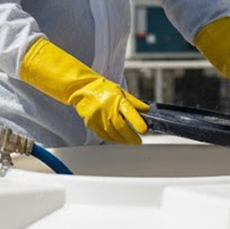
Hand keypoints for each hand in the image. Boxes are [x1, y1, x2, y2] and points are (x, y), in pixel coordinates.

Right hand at [20, 37, 148, 143]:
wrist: (82, 88)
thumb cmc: (103, 88)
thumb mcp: (121, 91)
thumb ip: (134, 102)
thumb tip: (147, 110)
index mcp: (117, 99)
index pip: (130, 113)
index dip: (138, 123)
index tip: (144, 131)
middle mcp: (108, 109)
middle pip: (122, 128)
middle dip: (132, 137)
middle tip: (138, 141)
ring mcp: (98, 117)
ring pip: (113, 134)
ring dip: (122, 140)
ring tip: (129, 141)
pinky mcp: (91, 123)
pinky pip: (103, 135)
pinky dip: (112, 139)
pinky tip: (117, 140)